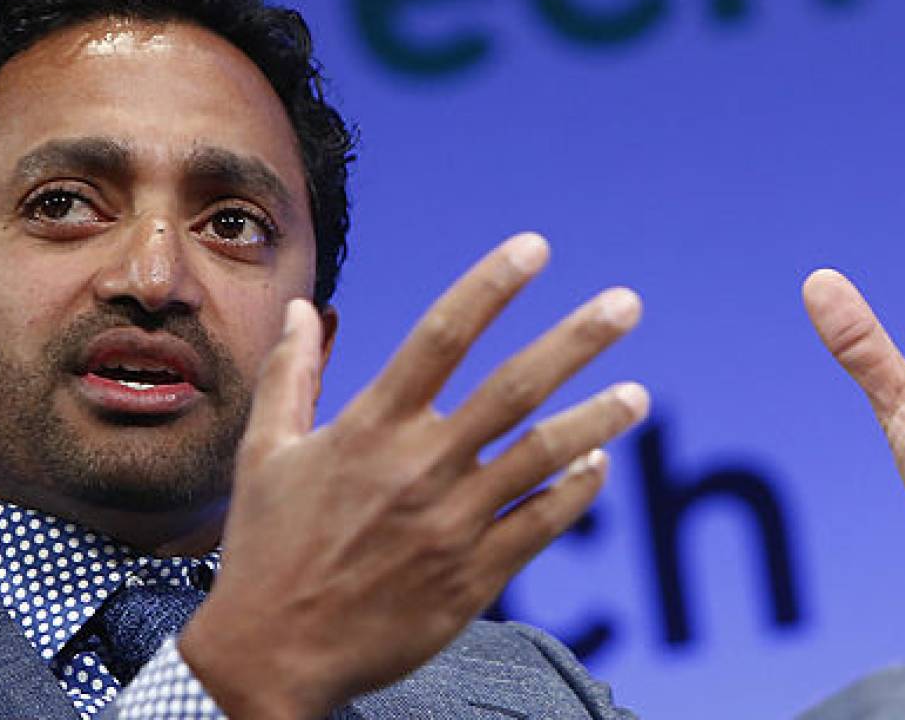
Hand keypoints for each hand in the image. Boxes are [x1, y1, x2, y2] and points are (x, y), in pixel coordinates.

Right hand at [180, 233, 648, 718]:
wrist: (271, 656)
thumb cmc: (265, 549)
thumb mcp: (264, 454)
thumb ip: (290, 375)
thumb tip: (300, 309)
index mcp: (369, 428)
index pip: (442, 335)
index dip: (491, 285)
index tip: (535, 248)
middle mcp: (419, 467)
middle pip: (514, 387)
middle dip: (578, 341)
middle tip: (627, 305)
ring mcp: (451, 523)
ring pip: (544, 456)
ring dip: (598, 419)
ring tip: (639, 396)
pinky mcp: (472, 578)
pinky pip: (541, 523)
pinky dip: (576, 491)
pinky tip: (599, 466)